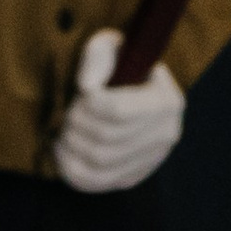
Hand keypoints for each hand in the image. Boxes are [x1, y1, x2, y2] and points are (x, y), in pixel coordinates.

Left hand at [54, 28, 184, 192]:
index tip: (81, 90)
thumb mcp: (113, 48)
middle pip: (106, 138)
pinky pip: (94, 181)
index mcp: (168, 101)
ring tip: (63, 128)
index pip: (118, 111)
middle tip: (68, 110)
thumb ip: (99, 54)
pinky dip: (69, 167)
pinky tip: (62, 149)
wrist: (129, 92)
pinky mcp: (131, 177)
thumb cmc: (119, 68)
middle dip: (76, 122)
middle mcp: (166, 135)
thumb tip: (87, 86)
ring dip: (71, 144)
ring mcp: (150, 160)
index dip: (88, 103)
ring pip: (99, 162)